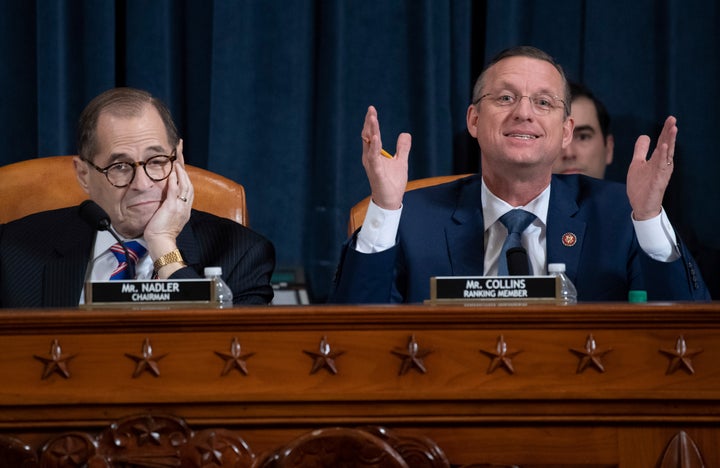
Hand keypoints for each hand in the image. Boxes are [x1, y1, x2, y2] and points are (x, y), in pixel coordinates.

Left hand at [144, 139, 193, 263]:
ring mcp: (181, 205)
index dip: (183, 172)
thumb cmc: (161, 233)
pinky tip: (173, 169)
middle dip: (183, 164)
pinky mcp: (173, 206)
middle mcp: (185, 205)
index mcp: (184, 207)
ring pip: (184, 183)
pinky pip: (176, 190)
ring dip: (180, 168)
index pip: (185, 185)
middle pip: (187, 180)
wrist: (162, 242)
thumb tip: (162, 197)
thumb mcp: (166, 216)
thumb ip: (167, 205)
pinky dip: (176, 178)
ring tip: (176, 156)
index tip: (179, 161)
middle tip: (179, 149)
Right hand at [360, 106, 411, 209]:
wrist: (391, 200)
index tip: (372, 110)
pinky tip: (376, 136)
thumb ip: (402, 148)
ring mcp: (372, 164)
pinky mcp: (376, 172)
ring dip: (371, 130)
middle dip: (369, 122)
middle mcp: (370, 157)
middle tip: (371, 109)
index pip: (371, 135)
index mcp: (374, 154)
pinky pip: (373, 157)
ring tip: (372, 118)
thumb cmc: (392, 183)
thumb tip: (405, 134)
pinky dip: (374, 146)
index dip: (371, 122)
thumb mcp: (401, 162)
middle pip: (368, 136)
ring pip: (370, 144)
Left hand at [627, 116, 676, 219]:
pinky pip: (662, 166)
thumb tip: (645, 136)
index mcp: (658, 160)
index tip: (670, 118)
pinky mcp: (659, 180)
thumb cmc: (641, 185)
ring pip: (667, 154)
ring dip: (670, 141)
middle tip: (673, 119)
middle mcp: (662, 164)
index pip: (663, 142)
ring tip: (672, 129)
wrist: (640, 205)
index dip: (666, 131)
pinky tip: (664, 146)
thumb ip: (641, 151)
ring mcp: (661, 172)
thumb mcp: (637, 164)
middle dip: (669, 132)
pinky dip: (663, 156)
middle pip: (667, 145)